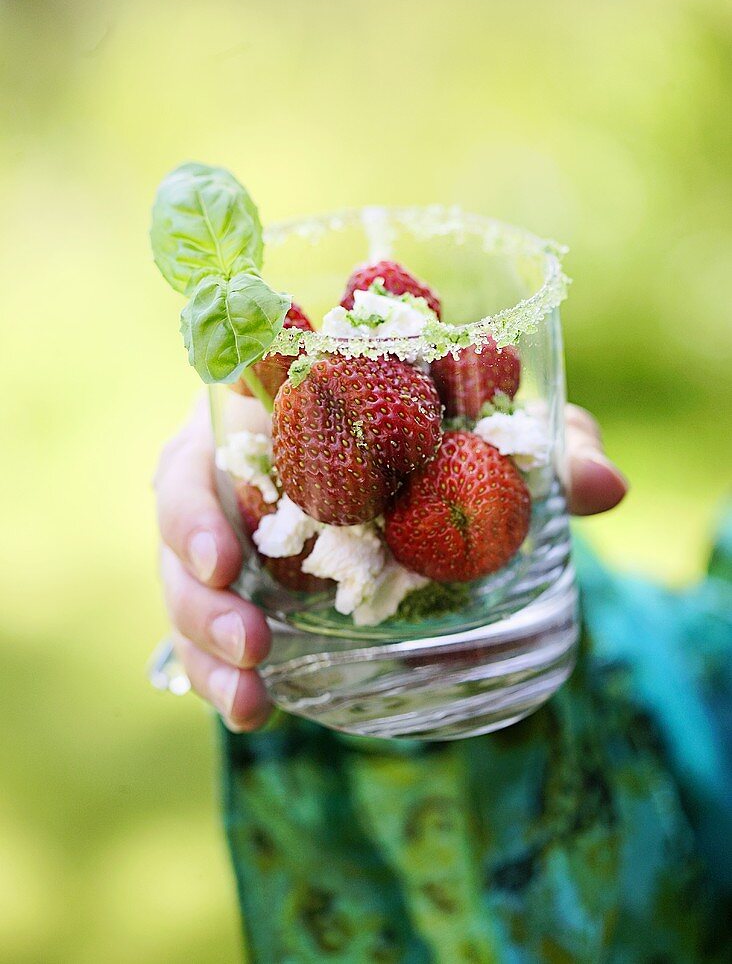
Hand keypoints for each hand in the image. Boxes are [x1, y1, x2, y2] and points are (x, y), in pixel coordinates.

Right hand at [154, 400, 626, 731]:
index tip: (224, 557)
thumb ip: (547, 446)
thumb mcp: (495, 434)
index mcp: (267, 412)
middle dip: (197, 593)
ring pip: (187, 590)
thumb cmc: (446, 426)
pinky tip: (254, 713)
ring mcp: (238, 537)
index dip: (194, 502)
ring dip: (206, 647)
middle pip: (182, 530)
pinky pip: (214, 633)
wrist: (430, 466)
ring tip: (250, 702)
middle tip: (249, 643)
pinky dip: (224, 676)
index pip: (199, 446)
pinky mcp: (251, 590)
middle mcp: (237, 473)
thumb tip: (605, 485)